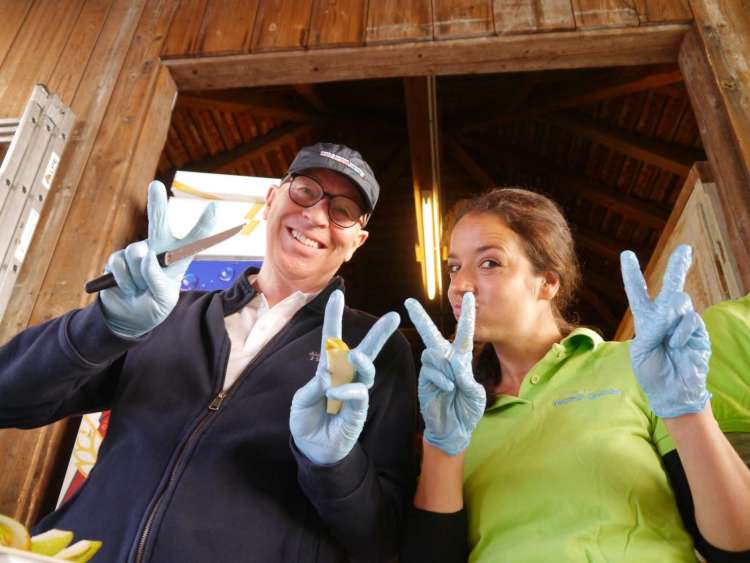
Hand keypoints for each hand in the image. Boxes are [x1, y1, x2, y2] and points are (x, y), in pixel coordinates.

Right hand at [100, 181, 216, 337]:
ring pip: (136, 255)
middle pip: (158, 222)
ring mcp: (136, 252)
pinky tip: (127, 288)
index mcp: (178, 258)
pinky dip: (124, 280)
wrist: (131, 317)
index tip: (215, 207)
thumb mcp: (163, 298)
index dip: (204, 224)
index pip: (194, 240)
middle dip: (156, 203)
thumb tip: (142, 254)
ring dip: (138, 277)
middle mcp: (158, 249)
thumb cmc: (155, 305)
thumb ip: (157, 278)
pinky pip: (120, 264)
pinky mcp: (117, 259)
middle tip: (155, 184)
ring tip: (140, 289)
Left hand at [290, 290, 399, 464]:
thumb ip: (313, 386)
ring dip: (362, 360)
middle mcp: (345, 378)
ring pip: (366, 370)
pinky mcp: (358, 410)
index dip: (334, 318)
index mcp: (328, 370)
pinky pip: (358, 394)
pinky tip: (335, 393)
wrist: (312, 451)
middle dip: (379, 334)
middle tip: (394, 316)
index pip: (332, 340)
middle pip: (364, 351)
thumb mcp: (301, 401)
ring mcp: (354, 393)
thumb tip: (329, 375)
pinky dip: (347, 390)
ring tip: (356, 355)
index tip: (336, 294)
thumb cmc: (306, 423)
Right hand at [405, 293, 485, 455]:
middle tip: (408, 302)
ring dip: (444, 366)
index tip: (470, 296)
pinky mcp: (424, 379)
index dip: (467, 315)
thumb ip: (467, 378)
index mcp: (462, 360)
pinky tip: (448, 388)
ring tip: (453, 385)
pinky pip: (430, 369)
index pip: (465, 334)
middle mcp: (445, 360)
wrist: (454, 429)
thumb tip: (454, 364)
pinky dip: (440, 377)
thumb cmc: (468, 410)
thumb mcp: (476, 395)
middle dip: (420, 318)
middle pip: (432, 334)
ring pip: (432, 353)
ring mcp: (433, 369)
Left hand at [621, 245, 710, 417]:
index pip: (637, 292)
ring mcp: (684, 323)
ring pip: (679, 301)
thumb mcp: (642, 348)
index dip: (632, 274)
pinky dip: (680, 332)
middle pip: (671, 285)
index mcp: (646, 320)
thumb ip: (653, 326)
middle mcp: (665, 317)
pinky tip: (677, 346)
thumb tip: (672, 307)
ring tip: (667, 340)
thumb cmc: (652, 372)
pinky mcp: (699, 331)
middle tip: (685, 249)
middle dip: (679, 266)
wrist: (672, 391)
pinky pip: (689, 319)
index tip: (626, 254)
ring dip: (670, 317)